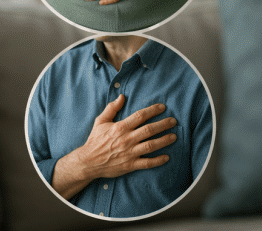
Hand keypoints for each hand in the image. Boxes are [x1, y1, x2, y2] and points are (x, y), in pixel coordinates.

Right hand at [52, 94, 175, 198]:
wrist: (87, 162)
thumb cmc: (95, 140)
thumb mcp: (100, 121)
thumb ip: (112, 108)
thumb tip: (122, 96)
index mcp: (120, 127)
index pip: (140, 116)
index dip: (153, 110)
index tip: (163, 107)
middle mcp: (126, 139)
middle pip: (149, 130)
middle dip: (163, 124)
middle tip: (174, 121)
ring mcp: (129, 153)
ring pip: (150, 146)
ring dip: (164, 141)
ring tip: (174, 136)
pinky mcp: (129, 165)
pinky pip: (146, 163)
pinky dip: (157, 161)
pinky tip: (166, 157)